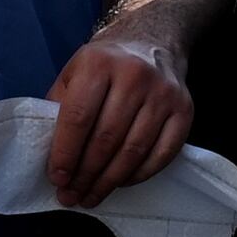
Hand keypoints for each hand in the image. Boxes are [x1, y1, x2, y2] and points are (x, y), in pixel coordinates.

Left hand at [46, 33, 195, 202]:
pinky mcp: (184, 109)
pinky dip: (140, 174)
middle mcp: (134, 75)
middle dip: (85, 174)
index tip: (57, 179)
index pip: (79, 118)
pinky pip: (162, 153)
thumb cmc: (104, 65)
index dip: (65, 154)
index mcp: (99, 64)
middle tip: (72, 196)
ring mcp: (163, 93)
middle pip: (106, 138)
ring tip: (92, 196)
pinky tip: (122, 182)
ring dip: (110, 180)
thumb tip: (51, 157)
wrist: (152, 40)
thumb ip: (59, 108)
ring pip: (134, 150)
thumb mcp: (73, 74)